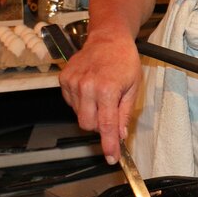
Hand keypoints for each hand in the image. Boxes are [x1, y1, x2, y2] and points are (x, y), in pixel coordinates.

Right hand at [58, 31, 142, 164]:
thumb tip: (120, 134)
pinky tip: (91, 89)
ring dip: (91, 112)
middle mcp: (87, 87)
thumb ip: (124, 113)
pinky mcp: (64, 80)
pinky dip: (82, 102)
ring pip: (79, 115)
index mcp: (107, 89)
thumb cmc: (124, 59)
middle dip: (100, 126)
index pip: (106, 126)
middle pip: (88, 125)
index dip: (109, 145)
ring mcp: (73, 83)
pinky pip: (71, 103)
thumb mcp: (133, 86)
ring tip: (102, 94)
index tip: (112, 158)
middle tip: (110, 114)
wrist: (108, 38)